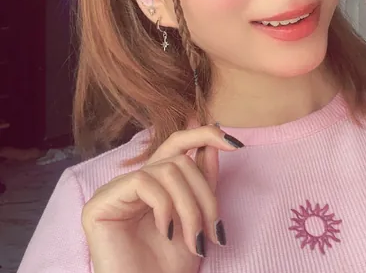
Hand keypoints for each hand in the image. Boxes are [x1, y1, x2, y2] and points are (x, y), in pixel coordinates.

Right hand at [81, 125, 243, 272]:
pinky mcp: (100, 203)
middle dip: (205, 194)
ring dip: (190, 207)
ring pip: (167, 171)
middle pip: (179, 161)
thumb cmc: (171, 266)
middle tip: (215, 230)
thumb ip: (203, 181)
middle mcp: (134, 183)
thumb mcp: (198, 218)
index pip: (177, 144)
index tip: (235, 144)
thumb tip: (214, 143)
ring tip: (196, 240)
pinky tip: (167, 232)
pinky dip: (164, 206)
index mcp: (155, 184)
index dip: (204, 135)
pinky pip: (143, 182)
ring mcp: (115, 191)